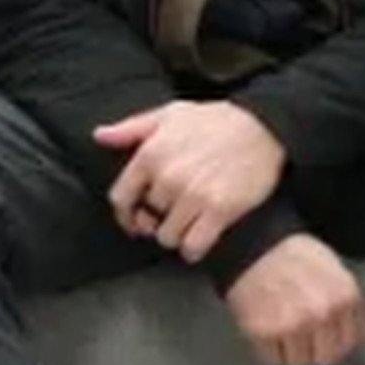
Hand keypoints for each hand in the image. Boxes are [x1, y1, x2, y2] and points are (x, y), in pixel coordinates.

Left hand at [94, 99, 286, 263]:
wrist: (265, 126)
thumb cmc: (216, 120)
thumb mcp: (171, 114)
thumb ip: (132, 128)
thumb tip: (99, 136)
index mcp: (150, 154)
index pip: (121, 198)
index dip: (126, 213)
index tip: (136, 217)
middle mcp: (168, 177)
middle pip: (148, 220)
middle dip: (158, 219)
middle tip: (174, 212)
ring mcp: (194, 195)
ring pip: (168, 238)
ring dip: (177, 235)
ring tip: (190, 222)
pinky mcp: (220, 210)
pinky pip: (193, 247)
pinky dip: (194, 249)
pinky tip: (201, 239)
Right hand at [223, 232, 364, 364]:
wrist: (253, 245)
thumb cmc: (293, 254)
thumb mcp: (333, 269)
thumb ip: (348, 304)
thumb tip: (360, 336)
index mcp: (344, 296)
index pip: (349, 343)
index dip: (336, 340)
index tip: (325, 336)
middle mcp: (322, 313)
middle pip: (326, 358)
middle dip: (315, 349)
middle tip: (302, 334)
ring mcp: (293, 324)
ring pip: (298, 362)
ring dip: (290, 350)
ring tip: (281, 326)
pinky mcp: (264, 332)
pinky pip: (271, 359)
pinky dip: (267, 348)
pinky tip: (267, 326)